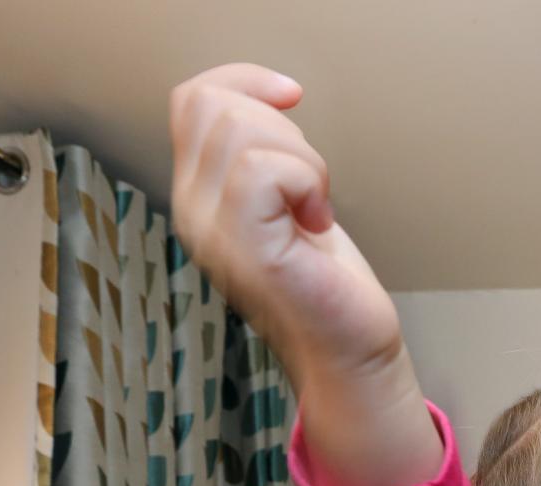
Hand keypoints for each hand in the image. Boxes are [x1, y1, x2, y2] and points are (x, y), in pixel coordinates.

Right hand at [168, 63, 404, 389]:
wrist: (349, 349)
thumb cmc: (326, 278)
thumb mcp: (286, 196)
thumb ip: (261, 149)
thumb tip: (272, 94)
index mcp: (197, 193)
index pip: (193, 99)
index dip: (245, 81)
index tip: (292, 101)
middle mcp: (192, 211)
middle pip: (216, 106)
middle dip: (282, 127)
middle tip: (310, 185)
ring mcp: (214, 232)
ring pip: (240, 130)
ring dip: (301, 157)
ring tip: (314, 206)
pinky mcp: (249, 250)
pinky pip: (262, 170)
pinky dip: (306, 181)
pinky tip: (318, 220)